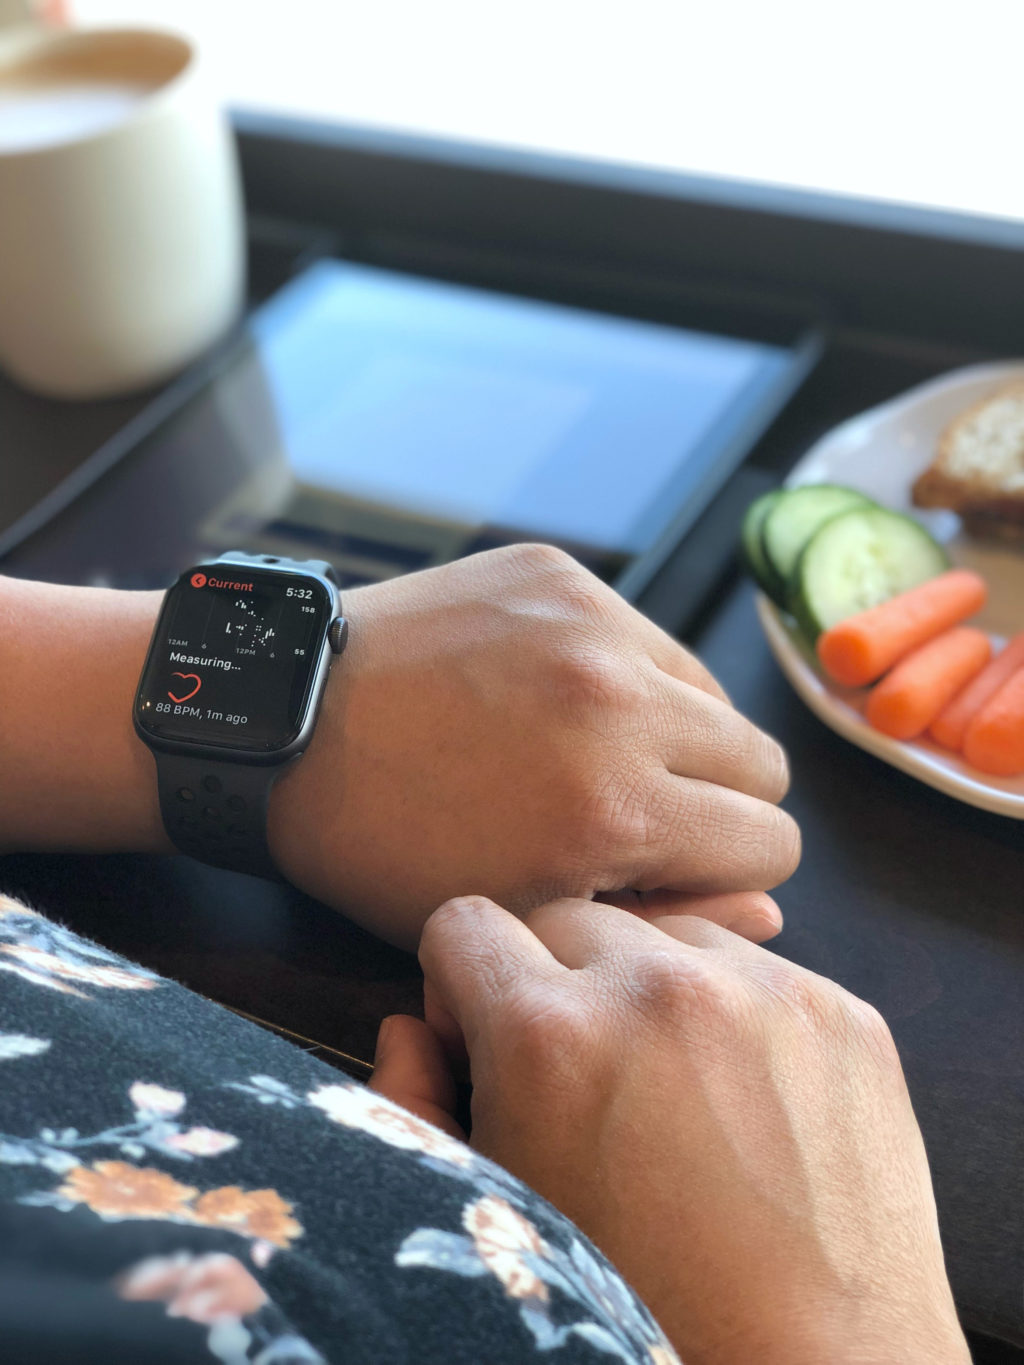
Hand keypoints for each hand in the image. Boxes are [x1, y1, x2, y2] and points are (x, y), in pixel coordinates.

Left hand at [270, 545, 798, 946]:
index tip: (668, 867)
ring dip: (676, 734)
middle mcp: (624, 705)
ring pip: (715, 695)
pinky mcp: (564, 577)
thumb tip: (772, 912)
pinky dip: (625, 675)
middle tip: (639, 812)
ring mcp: (595, 626)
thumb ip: (656, 920)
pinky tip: (555, 697)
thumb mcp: (517, 919)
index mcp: (616, 812)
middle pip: (765, 764)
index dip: (723, 870)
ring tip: (594, 753)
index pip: (772, 844)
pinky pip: (649, 639)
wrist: (288, 727)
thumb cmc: (392, 848)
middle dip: (716, 802)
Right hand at [374, 895, 968, 1364]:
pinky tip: (745, 1102)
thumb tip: (412, 1027)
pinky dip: (736, 1013)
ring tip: (670, 1087)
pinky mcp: (846, 1015)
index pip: (465, 923)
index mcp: (546, 1035)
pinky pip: (760, 969)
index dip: (459, 985)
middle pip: (566, 919)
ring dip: (650, 987)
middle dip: (553, 982)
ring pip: (669, 933)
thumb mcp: (487, 1223)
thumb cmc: (634, 1318)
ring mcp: (766, 993)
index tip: (484, 1042)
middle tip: (581, 1076)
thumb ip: (413, 1109)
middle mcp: (656, 987)